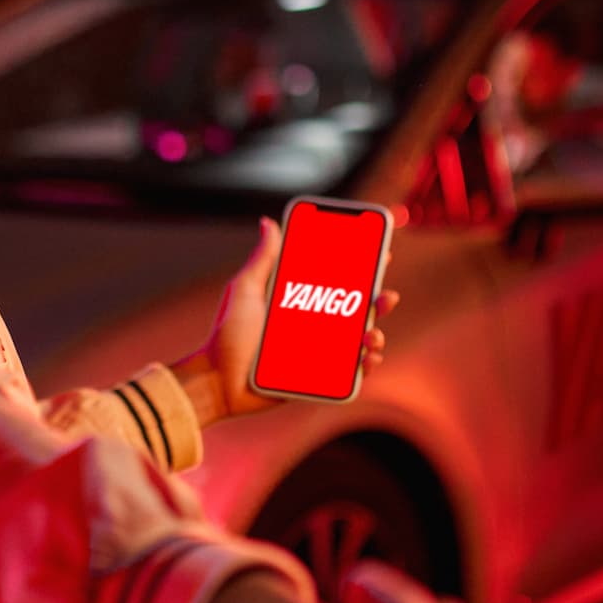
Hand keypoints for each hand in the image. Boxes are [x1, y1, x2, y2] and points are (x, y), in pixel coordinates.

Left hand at [178, 218, 401, 423]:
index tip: (382, 253)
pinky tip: (369, 360)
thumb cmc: (227, 335)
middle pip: (358, 310)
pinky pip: (349, 373)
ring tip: (372, 336)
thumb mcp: (245, 290)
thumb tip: (268, 222)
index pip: (339, 281)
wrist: (216, 380)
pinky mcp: (318, 379)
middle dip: (380, 302)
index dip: (363, 268)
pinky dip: (365, 366)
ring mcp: (319, 352)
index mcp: (301, 301)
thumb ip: (262, 259)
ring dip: (375, 336)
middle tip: (387, 297)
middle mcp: (314, 325)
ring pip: (359, 341)